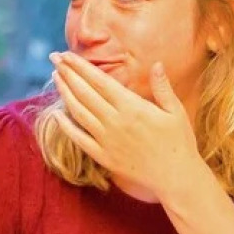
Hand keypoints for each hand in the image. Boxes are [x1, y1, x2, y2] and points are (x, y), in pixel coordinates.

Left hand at [51, 51, 205, 205]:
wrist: (176, 178)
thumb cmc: (179, 143)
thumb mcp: (176, 111)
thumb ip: (163, 87)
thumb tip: (156, 64)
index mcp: (132, 107)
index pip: (99, 81)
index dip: (80, 66)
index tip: (66, 55)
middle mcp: (115, 121)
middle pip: (84, 93)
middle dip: (67, 73)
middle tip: (54, 59)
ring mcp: (106, 140)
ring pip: (78, 112)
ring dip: (64, 93)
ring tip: (55, 77)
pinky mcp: (102, 157)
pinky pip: (78, 139)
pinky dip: (65, 126)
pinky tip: (55, 114)